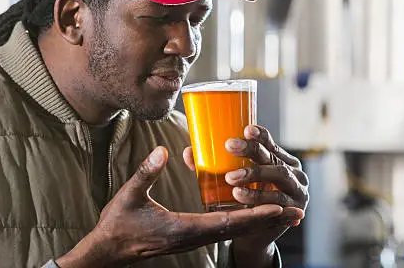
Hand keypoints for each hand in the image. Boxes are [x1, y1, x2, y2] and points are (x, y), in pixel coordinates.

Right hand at [56, 147, 301, 267]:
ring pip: (232, 231)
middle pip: (237, 229)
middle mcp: (193, 237)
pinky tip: (252, 212)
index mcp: (182, 229)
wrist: (108, 251)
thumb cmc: (118, 225)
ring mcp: (193, 239)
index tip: (276, 207)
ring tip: (285, 213)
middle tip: (296, 213)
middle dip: (267, 220)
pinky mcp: (190, 236)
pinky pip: (222, 229)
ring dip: (258, 222)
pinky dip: (241, 221)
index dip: (252, 214)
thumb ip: (147, 173)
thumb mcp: (128, 196)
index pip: (224, 222)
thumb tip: (163, 150)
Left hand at [183, 125, 308, 266]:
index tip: (245, 129)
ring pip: (279, 175)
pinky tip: (240, 195)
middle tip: (229, 146)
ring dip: (254, 174)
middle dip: (251, 150)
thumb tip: (188, 152)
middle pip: (272, 156)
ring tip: (230, 177)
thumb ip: (212, 167)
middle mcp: (292, 171)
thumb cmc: (245, 202)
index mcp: (278, 159)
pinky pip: (278, 200)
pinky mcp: (295, 209)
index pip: (269, 142)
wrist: (257, 236)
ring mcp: (297, 190)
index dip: (260, 135)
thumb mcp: (233, 181)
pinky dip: (259, 196)